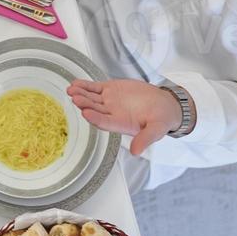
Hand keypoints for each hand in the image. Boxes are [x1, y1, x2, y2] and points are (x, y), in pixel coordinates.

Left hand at [67, 78, 187, 154]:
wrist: (164, 105)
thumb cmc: (160, 119)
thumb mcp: (157, 130)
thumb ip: (146, 139)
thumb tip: (136, 152)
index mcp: (120, 124)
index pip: (104, 122)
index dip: (95, 118)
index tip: (86, 113)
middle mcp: (111, 114)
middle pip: (95, 109)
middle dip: (85, 104)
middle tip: (75, 98)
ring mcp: (109, 101)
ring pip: (92, 98)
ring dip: (81, 94)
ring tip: (72, 89)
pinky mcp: (110, 89)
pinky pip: (94, 88)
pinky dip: (85, 85)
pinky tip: (76, 83)